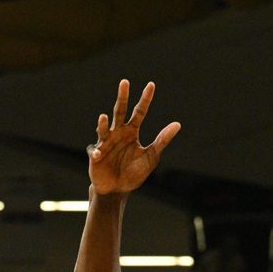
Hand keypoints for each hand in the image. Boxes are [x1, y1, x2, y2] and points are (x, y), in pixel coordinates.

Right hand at [87, 79, 180, 195]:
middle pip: (119, 111)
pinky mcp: (95, 155)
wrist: (118, 189)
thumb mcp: (151, 156)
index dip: (145, 99)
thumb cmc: (134, 172)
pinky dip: (96, 152)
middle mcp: (118, 133)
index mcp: (131, 132)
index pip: (139, 112)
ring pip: (103, 129)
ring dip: (103, 124)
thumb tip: (177, 124)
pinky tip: (98, 155)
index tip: (151, 85)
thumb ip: (162, 140)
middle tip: (125, 82)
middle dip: (122, 97)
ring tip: (104, 117)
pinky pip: (95, 151)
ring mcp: (105, 142)